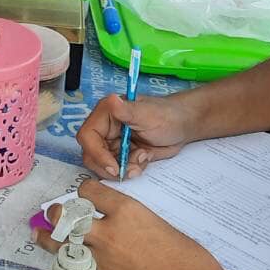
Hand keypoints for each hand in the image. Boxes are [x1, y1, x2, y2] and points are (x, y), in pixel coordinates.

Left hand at [36, 179, 242, 269]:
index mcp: (128, 211)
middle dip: (57, 215)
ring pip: (64, 246)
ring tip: (39, 235)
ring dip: (49, 239)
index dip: (84, 191)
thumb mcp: (161, 226)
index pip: (90, 191)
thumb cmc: (190, 260)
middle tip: (52, 215)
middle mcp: (108, 233)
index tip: (84, 195)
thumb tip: (124, 227)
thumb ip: (136, 222)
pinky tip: (64, 263)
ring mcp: (102, 261)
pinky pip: (77, 268)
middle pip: (67, 217)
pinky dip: (68, 263)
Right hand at [77, 91, 198, 179]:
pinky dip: (131, 170)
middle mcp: (105, 128)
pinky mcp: (121, 155)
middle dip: (110, 167)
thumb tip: (111, 100)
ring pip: (104, 166)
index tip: (113, 167)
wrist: (182, 126)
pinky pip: (118, 170)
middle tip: (131, 169)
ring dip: (123, 169)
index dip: (97, 154)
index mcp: (106, 113)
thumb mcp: (147, 114)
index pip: (88, 137)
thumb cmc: (166, 115)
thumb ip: (126, 110)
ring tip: (143, 159)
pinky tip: (145, 159)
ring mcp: (112, 143)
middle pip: (91, 155)